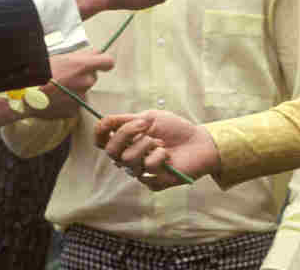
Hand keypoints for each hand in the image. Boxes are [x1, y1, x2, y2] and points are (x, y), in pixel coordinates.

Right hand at [34, 49, 113, 118]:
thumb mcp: (60, 57)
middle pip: (91, 77)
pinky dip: (67, 102)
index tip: (98, 63)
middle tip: (64, 76)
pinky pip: (75, 104)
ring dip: (74, 90)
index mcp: (84, 66)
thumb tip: (95, 53)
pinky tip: (54, 99)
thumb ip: (81, 56)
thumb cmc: (39, 71)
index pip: (108, 62)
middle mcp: (86, 82)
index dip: (102, 62)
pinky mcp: (74, 111)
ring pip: (82, 91)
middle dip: (82, 76)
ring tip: (55, 88)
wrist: (24, 93)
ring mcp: (81, 97)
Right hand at [93, 110, 220, 190]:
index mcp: (126, 141)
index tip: (108, 123)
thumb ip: (125, 120)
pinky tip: (168, 155)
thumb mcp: (149, 117)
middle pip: (110, 151)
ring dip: (146, 145)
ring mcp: (140, 171)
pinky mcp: (154, 182)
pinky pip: (148, 168)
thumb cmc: (175, 129)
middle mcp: (129, 157)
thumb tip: (104, 120)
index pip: (101, 141)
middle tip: (144, 126)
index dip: (100, 132)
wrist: (199, 142)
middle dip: (126, 134)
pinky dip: (160, 156)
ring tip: (161, 143)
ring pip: (127, 159)